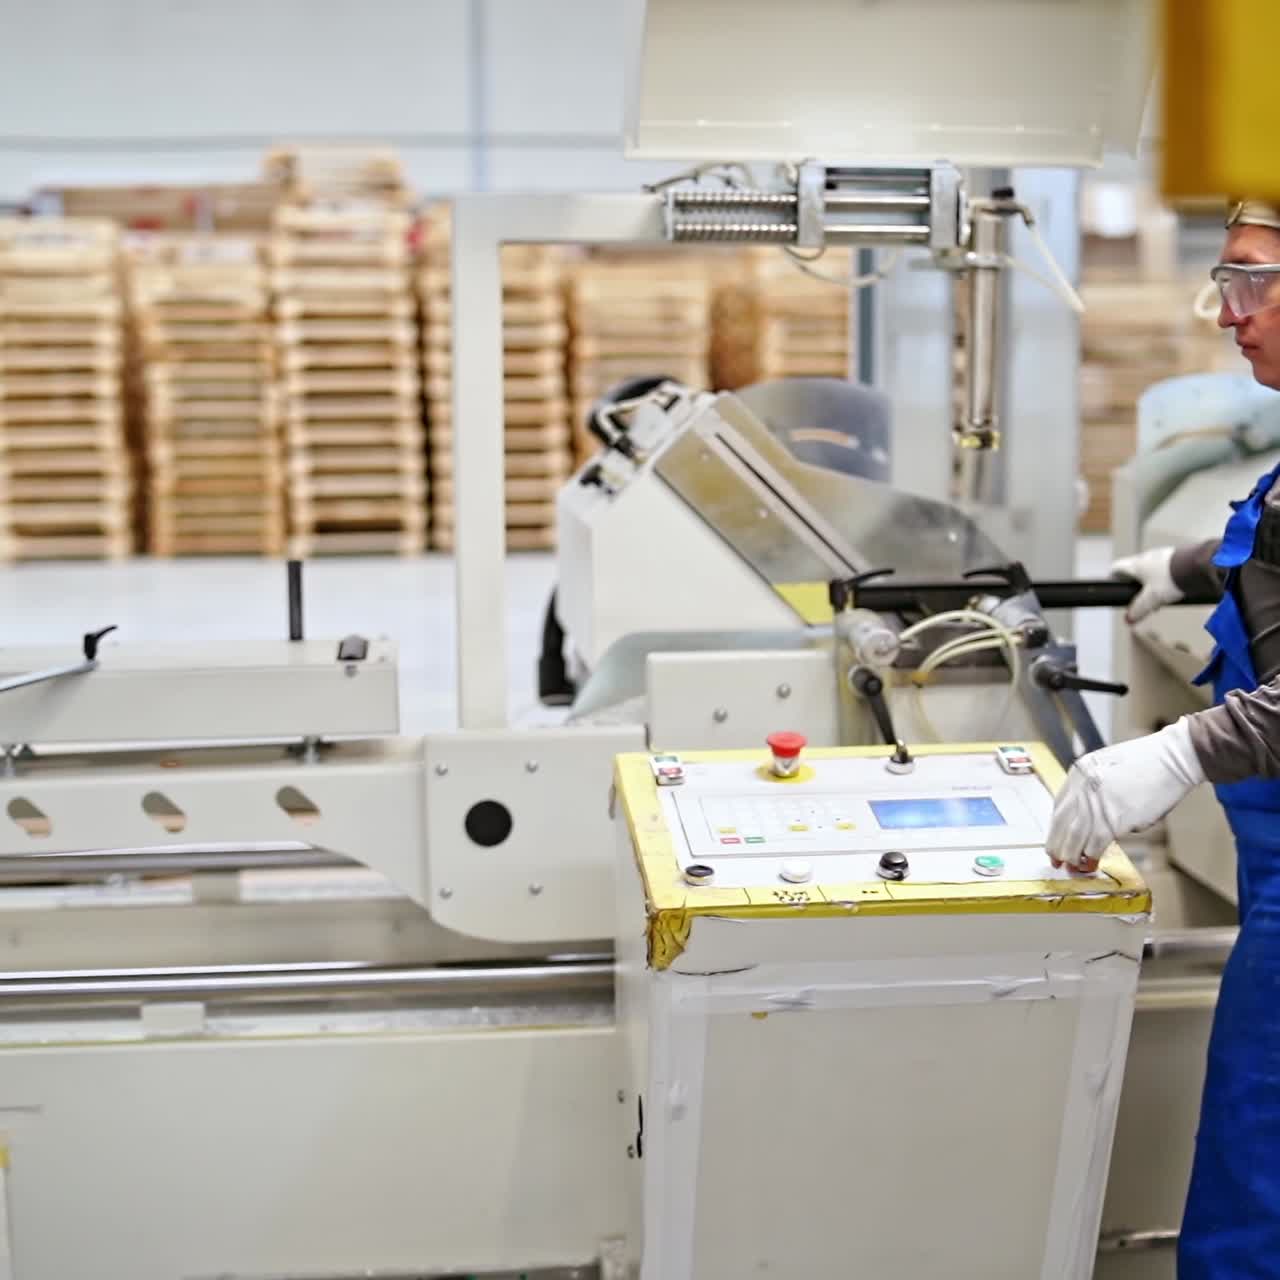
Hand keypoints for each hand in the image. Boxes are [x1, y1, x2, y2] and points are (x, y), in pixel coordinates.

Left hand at [1046, 720, 1204, 871]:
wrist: (1172, 760)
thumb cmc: (1148, 764)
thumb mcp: (1108, 768)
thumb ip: (1094, 789)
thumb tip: (1089, 817)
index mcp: (1079, 773)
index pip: (1059, 807)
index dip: (1056, 828)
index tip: (1056, 840)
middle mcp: (1082, 788)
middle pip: (1060, 824)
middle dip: (1056, 845)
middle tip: (1056, 860)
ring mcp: (1096, 804)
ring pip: (1073, 837)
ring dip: (1071, 856)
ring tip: (1073, 867)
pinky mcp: (1113, 819)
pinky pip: (1094, 844)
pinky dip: (1091, 858)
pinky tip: (1091, 865)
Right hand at [1111, 546, 1181, 623]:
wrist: (1198, 566)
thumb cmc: (1173, 578)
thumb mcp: (1152, 599)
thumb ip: (1138, 610)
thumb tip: (1129, 619)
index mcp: (1136, 565)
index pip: (1116, 568)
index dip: (1113, 578)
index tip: (1114, 585)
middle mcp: (1148, 557)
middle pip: (1135, 569)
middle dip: (1136, 584)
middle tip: (1141, 598)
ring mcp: (1163, 555)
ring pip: (1152, 568)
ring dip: (1153, 581)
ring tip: (1161, 595)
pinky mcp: (1177, 556)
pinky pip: (1167, 567)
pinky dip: (1167, 577)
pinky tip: (1175, 587)